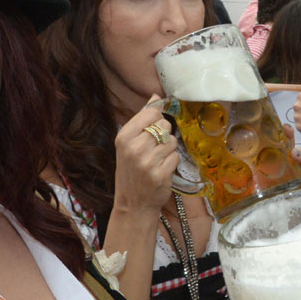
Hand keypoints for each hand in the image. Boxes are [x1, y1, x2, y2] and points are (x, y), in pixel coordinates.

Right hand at [111, 97, 178, 217]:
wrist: (133, 203)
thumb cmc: (131, 170)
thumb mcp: (128, 144)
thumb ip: (142, 119)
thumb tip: (156, 96)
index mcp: (124, 136)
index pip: (151, 113)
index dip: (157, 119)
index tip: (153, 129)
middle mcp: (134, 147)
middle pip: (165, 125)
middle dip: (164, 136)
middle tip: (154, 150)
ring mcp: (147, 162)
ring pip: (173, 141)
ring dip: (169, 151)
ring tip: (157, 161)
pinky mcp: (160, 174)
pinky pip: (176, 157)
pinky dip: (172, 163)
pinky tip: (162, 170)